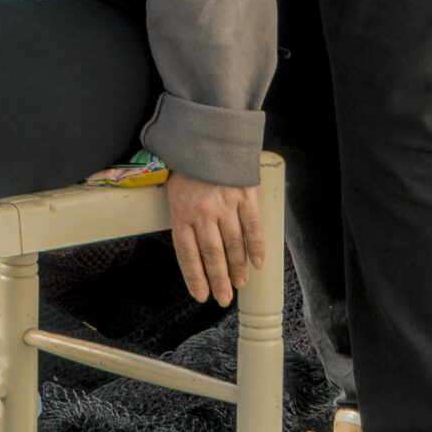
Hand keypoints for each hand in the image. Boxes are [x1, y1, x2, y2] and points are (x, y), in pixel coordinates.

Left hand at [166, 172, 264, 306]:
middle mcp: (203, 212)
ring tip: (240, 283)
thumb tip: (192, 246)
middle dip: (219, 280)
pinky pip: (252, 227)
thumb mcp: (173, 190)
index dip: (195, 278)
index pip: (187, 255)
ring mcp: (225, 204)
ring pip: (233, 245)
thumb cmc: (187, 165)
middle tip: (224, 297)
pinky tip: (257, 262)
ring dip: (238, 268)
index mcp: (181, 212)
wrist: (206, 134)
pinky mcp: (245, 195)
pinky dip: (256, 247)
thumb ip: (182, 216)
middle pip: (212, 255)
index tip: (202, 295)